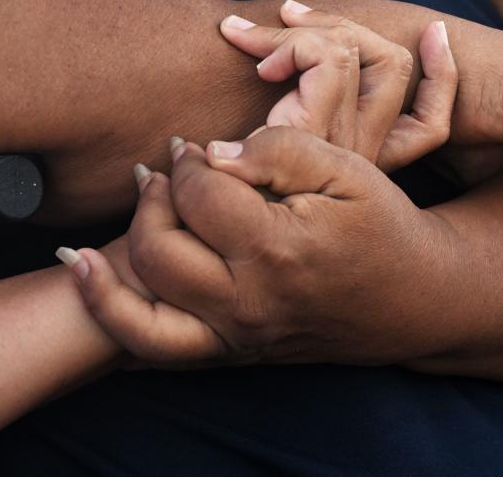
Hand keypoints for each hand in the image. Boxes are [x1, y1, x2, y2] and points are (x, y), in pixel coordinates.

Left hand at [65, 129, 457, 366]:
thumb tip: (213, 152)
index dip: (189, 161)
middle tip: (166, 172)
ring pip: (140, 309)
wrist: (415, 299)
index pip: (199, 193)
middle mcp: (249, 303)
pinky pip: (154, 349)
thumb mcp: (349, 170)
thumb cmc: (384, 227)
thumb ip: (281, 149)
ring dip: (113, 260)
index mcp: (279, 250)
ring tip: (127, 214)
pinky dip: (112, 314)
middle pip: (157, 248)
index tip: (194, 147)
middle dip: (152, 199)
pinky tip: (87, 276)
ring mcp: (238, 337)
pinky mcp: (234, 354)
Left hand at [217, 0, 457, 170]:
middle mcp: (360, 155)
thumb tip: (291, 49)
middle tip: (288, 14)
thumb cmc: (227, 186)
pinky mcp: (311, 138)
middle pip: (393, 66)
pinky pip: (323, 58)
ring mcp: (338, 148)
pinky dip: (288, 44)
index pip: (433, 126)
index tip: (434, 31)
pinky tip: (257, 67)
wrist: (197, 231)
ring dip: (301, 29)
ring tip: (250, 40)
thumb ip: (293, 114)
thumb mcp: (269, 150)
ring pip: (351, 50)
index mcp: (362, 161)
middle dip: (341, 23)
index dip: (443, 75)